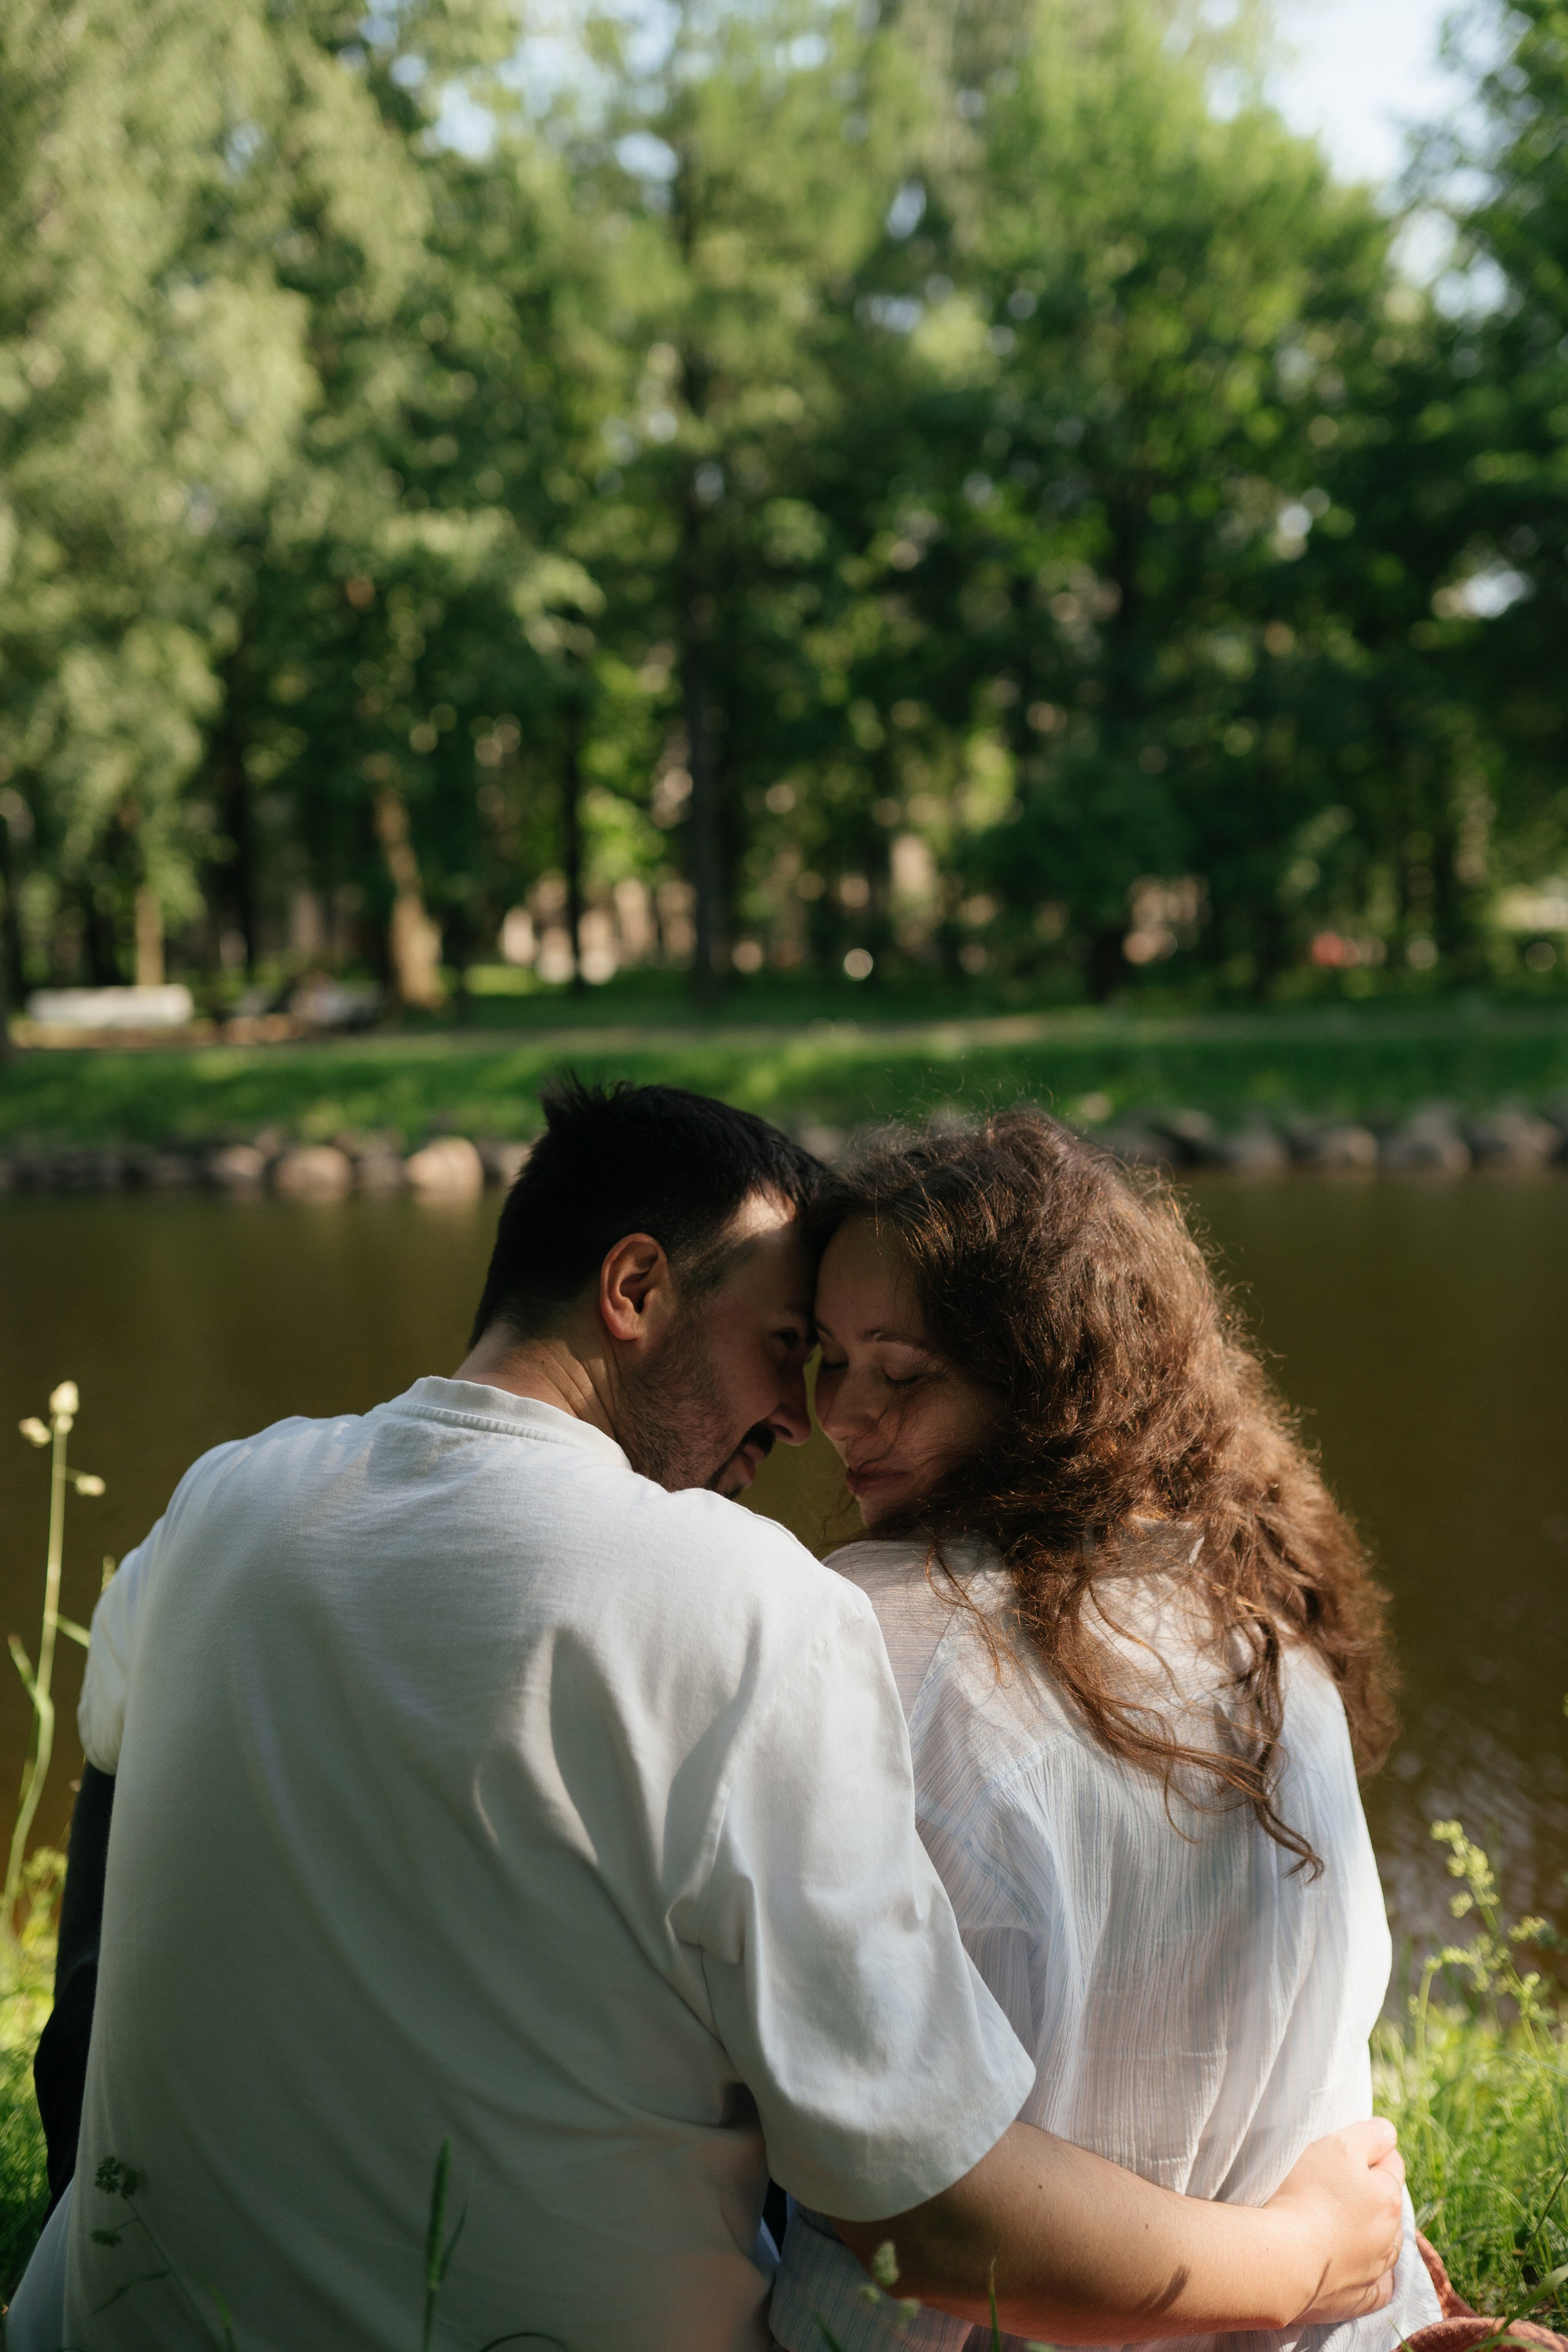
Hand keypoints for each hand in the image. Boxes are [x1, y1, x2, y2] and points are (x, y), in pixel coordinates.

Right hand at [1264, 2118, 1404, 2323]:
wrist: (1284, 2261)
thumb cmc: (1309, 2197)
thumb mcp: (1338, 2147)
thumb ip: (1369, 2136)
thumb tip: (1389, 2132)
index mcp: (1388, 2197)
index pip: (1391, 2163)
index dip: (1370, 2152)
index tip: (1345, 2153)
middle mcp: (1390, 2236)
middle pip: (1387, 2204)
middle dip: (1370, 2193)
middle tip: (1335, 2186)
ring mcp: (1377, 2270)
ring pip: (1383, 2243)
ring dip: (1369, 2231)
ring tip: (1338, 2223)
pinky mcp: (1361, 2299)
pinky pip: (1377, 2286)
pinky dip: (1371, 2276)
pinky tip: (1357, 2267)